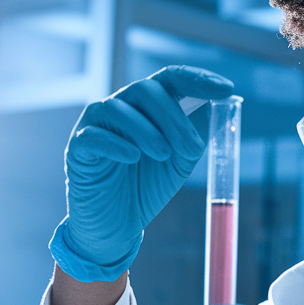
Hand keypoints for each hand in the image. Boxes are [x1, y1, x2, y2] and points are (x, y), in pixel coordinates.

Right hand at [50, 66, 233, 281]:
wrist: (115, 225)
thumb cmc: (145, 187)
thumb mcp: (179, 162)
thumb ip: (193, 137)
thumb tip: (215, 113)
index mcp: (148, 107)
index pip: (171, 80)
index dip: (198, 79)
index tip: (226, 89)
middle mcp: (121, 107)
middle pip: (145, 90)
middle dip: (173, 117)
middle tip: (192, 148)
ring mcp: (95, 125)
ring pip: (118, 108)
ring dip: (147, 130)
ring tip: (163, 155)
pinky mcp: (78, 148)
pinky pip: (94, 136)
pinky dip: (116, 144)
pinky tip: (133, 157)